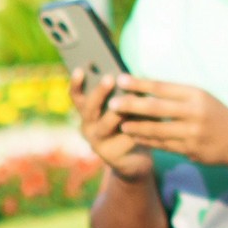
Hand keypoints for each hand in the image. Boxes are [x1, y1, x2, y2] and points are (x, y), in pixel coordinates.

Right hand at [68, 66, 155, 183]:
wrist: (135, 158)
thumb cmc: (129, 124)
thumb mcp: (122, 107)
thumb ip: (120, 95)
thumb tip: (129, 78)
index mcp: (87, 112)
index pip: (76, 96)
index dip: (76, 84)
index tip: (79, 69)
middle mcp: (87, 127)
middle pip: (89, 109)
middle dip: (99, 93)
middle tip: (109, 78)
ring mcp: (97, 143)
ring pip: (105, 125)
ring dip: (117, 112)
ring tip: (130, 98)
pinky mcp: (111, 156)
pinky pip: (125, 138)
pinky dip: (138, 126)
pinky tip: (151, 117)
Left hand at [111, 78, 227, 168]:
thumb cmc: (214, 114)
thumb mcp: (201, 97)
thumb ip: (177, 93)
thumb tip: (145, 84)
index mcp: (196, 94)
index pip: (162, 87)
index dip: (140, 83)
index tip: (121, 79)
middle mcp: (195, 112)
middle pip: (157, 108)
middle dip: (132, 105)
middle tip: (112, 103)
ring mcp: (192, 133)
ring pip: (157, 129)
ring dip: (136, 127)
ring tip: (120, 123)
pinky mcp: (189, 150)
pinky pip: (162, 144)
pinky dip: (147, 140)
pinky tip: (135, 136)